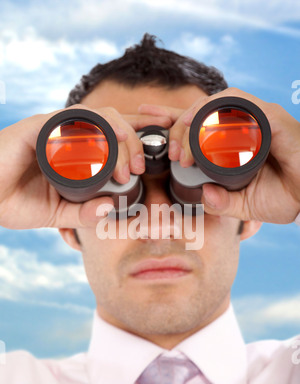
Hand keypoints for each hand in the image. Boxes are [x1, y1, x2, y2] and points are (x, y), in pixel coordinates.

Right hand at [0, 105, 171, 229]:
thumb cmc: (14, 202)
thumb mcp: (57, 213)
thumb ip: (83, 213)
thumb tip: (111, 211)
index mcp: (75, 151)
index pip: (112, 135)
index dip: (138, 137)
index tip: (156, 152)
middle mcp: (67, 135)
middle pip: (112, 123)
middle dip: (135, 139)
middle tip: (139, 167)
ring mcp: (54, 129)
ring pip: (97, 117)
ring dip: (120, 135)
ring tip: (128, 164)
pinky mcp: (38, 128)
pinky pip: (70, 120)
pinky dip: (92, 128)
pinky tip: (107, 142)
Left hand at [140, 89, 299, 223]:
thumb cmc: (285, 197)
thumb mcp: (246, 205)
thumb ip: (224, 202)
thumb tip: (204, 196)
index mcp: (235, 138)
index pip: (199, 120)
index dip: (172, 116)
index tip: (146, 116)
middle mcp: (245, 122)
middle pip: (203, 107)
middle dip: (178, 123)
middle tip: (168, 149)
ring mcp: (260, 117)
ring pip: (220, 104)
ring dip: (196, 121)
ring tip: (184, 146)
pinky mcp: (274, 119)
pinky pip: (246, 109)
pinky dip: (225, 118)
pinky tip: (209, 134)